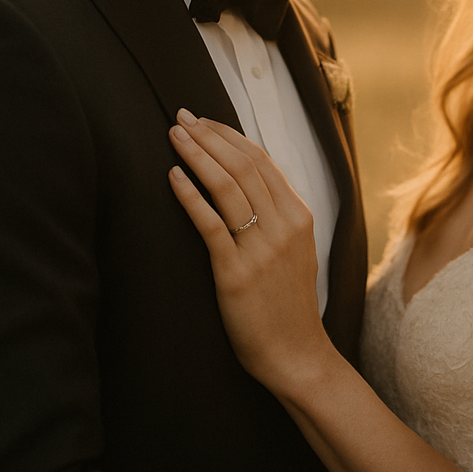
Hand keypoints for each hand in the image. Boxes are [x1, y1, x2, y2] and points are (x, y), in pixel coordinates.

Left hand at [168, 110, 332, 392]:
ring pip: (227, 186)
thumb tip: (248, 181)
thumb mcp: (296, 251)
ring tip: (174, 137)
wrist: (296, 353)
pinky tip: (173, 177)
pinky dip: (190, 195)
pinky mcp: (237, 272)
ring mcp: (262, 248)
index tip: (203, 121)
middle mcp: (284, 226)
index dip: (229, 136)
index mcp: (299, 217)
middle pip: (243, 166)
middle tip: (180, 118)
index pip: (261, 161)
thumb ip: (278, 216)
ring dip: (197, 155)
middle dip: (208, 136)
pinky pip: (211, 223)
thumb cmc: (288, 304)